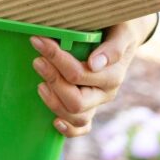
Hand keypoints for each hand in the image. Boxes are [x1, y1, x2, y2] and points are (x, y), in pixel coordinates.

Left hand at [30, 14, 156, 136]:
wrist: (122, 35)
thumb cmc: (117, 30)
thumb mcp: (120, 32)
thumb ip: (113, 48)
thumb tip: (95, 64)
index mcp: (113, 75)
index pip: (78, 74)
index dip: (55, 58)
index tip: (38, 41)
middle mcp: (105, 93)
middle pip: (75, 101)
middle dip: (53, 80)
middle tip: (37, 61)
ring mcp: (96, 104)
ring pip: (76, 117)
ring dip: (54, 102)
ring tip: (40, 84)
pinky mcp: (89, 110)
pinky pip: (82, 129)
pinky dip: (69, 130)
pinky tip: (54, 122)